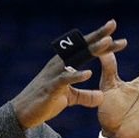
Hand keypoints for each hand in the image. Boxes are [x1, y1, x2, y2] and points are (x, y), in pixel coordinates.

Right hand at [11, 20, 126, 128]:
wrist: (23, 114)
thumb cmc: (46, 101)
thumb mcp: (70, 98)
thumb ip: (85, 96)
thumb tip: (101, 97)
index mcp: (65, 63)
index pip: (85, 48)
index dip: (100, 40)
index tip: (115, 31)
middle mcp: (59, 63)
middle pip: (82, 47)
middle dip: (98, 36)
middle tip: (113, 24)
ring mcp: (54, 74)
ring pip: (76, 57)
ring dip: (92, 49)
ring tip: (107, 42)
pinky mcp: (50, 87)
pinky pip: (64, 79)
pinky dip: (76, 76)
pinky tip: (88, 73)